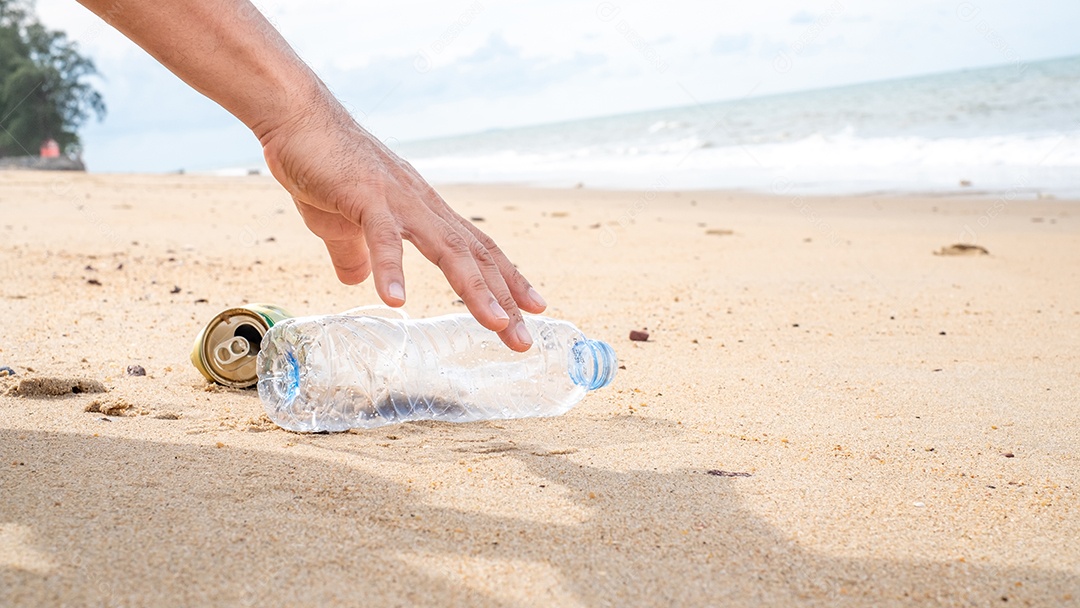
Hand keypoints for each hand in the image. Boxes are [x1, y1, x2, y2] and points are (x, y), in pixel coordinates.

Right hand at [259, 96, 545, 351]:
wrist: (297, 117)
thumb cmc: (323, 166)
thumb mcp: (341, 224)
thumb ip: (356, 254)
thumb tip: (356, 282)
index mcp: (424, 212)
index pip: (477, 250)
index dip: (508, 279)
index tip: (534, 309)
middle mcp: (423, 206)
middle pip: (474, 256)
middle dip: (504, 298)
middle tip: (524, 339)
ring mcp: (398, 200)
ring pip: (447, 249)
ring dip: (474, 289)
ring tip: (496, 323)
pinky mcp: (365, 196)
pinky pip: (383, 237)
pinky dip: (392, 268)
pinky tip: (396, 301)